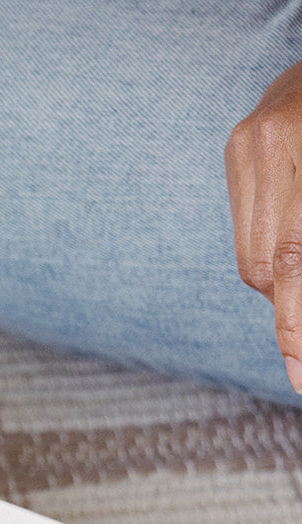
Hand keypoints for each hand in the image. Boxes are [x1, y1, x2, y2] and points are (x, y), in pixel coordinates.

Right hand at [227, 60, 301, 390]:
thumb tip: (297, 311)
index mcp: (298, 147)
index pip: (292, 259)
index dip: (295, 323)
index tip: (301, 371)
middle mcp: (263, 144)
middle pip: (265, 265)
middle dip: (292, 309)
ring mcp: (243, 145)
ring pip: (252, 256)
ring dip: (283, 282)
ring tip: (300, 292)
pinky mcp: (236, 150)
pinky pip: (248, 230)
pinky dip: (275, 253)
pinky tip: (295, 252)